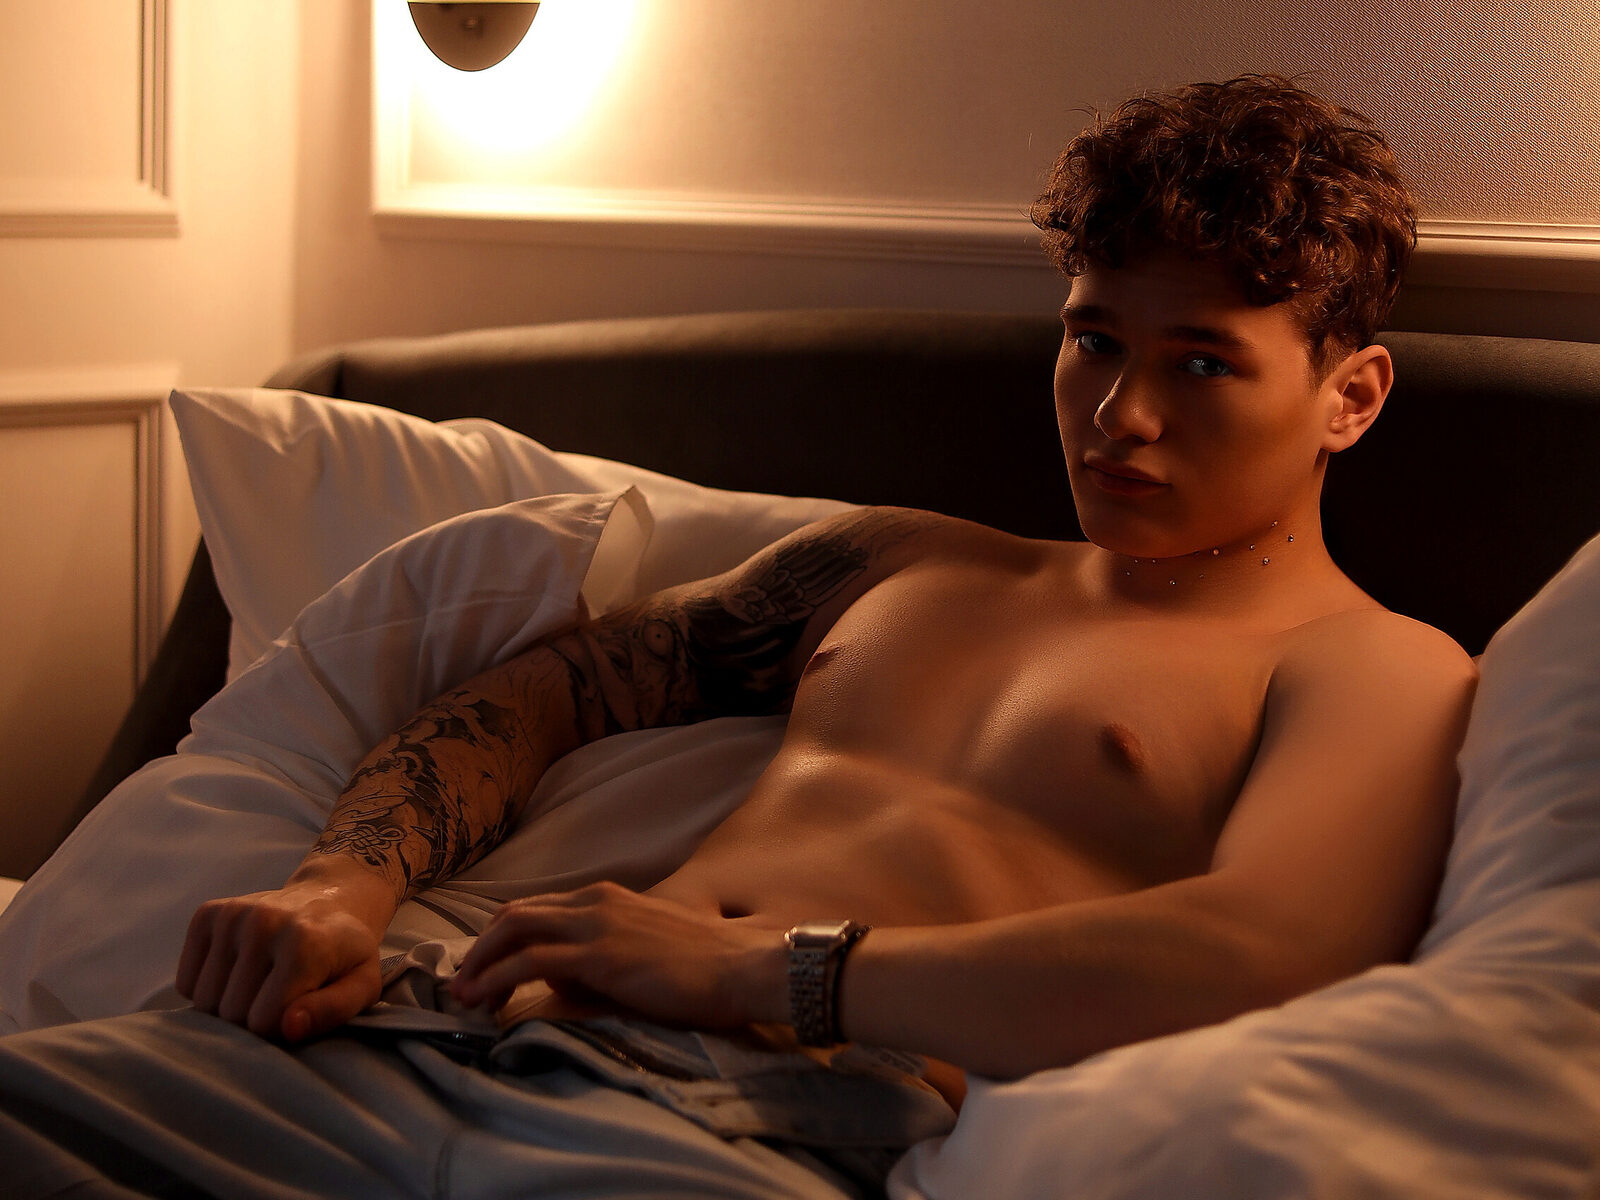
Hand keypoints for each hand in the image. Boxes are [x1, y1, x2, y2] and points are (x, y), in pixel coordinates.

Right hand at [176, 873, 389, 1042]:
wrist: (330, 899)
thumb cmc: (345, 954)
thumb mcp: (362, 985)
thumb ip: (333, 1010)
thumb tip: (289, 1028)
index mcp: (305, 944)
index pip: (264, 1022)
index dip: (281, 1027)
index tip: (300, 1007)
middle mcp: (264, 923)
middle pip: (231, 1013)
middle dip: (253, 1018)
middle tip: (280, 995)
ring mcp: (232, 915)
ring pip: (203, 1002)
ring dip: (228, 1005)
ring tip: (261, 983)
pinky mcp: (208, 914)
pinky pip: (186, 982)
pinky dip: (207, 988)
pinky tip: (238, 970)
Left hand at [450, 881, 785, 1028]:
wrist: (740, 966)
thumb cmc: (704, 967)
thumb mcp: (644, 950)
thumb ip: (603, 956)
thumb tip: (564, 981)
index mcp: (606, 898)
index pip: (535, 910)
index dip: (501, 940)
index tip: (485, 972)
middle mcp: (594, 901)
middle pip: (514, 914)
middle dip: (480, 949)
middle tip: (464, 986)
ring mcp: (595, 924)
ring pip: (513, 930)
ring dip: (480, 963)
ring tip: (464, 997)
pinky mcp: (599, 955)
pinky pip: (531, 961)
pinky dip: (497, 978)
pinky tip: (484, 999)